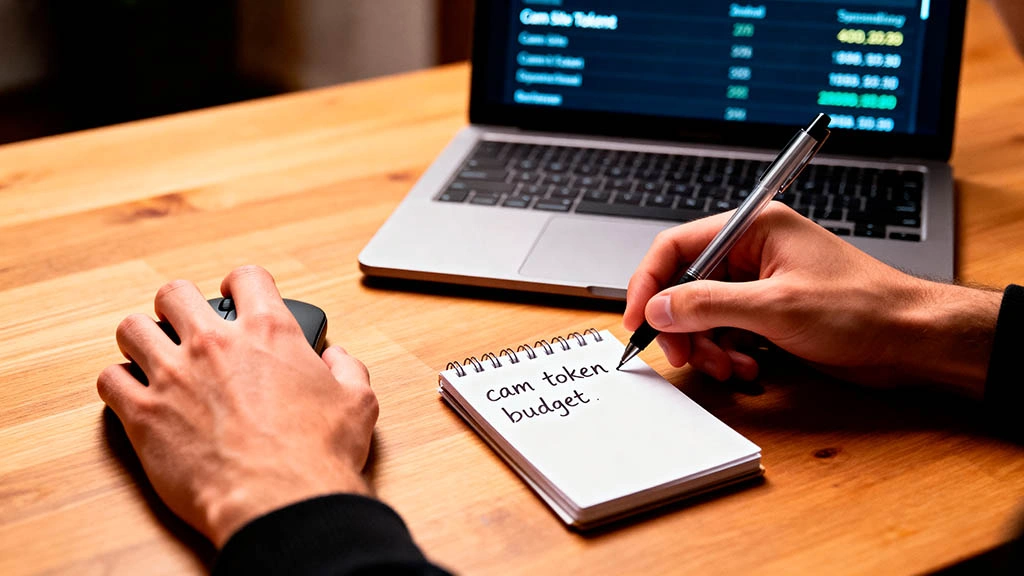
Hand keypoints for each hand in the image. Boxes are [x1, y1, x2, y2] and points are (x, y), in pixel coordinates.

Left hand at [98, 266, 377, 547]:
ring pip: (131, 329)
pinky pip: (110, 380)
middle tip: (184, 324)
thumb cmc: (318, 454)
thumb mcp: (357, 402)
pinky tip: (132, 394)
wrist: (281, 500)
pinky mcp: (144, 414)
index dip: (240, 283)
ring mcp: (173, 375)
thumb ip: (347, 369)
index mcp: (268, 332)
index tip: (235, 295)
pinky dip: (118, 383)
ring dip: (140, 338)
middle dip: (177, 305)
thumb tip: (338, 358)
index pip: (246, 278)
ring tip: (150, 354)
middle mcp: (215, 344)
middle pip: (174, 294)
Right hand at [624, 203, 1000, 395]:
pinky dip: (726, 352)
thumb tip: (658, 307)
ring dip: (707, 345)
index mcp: (753, 228)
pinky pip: (725, 330)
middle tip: (684, 356)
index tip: (637, 318)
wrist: (911, 340)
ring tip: (729, 367)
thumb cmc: (862, 309)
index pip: (677, 247)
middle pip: (685, 285)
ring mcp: (759, 283)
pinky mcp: (767, 312)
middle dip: (682, 325)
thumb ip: (709, 304)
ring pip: (702, 314)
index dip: (649, 283)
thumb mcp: (776, 308)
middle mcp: (752, 251)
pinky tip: (747, 367)